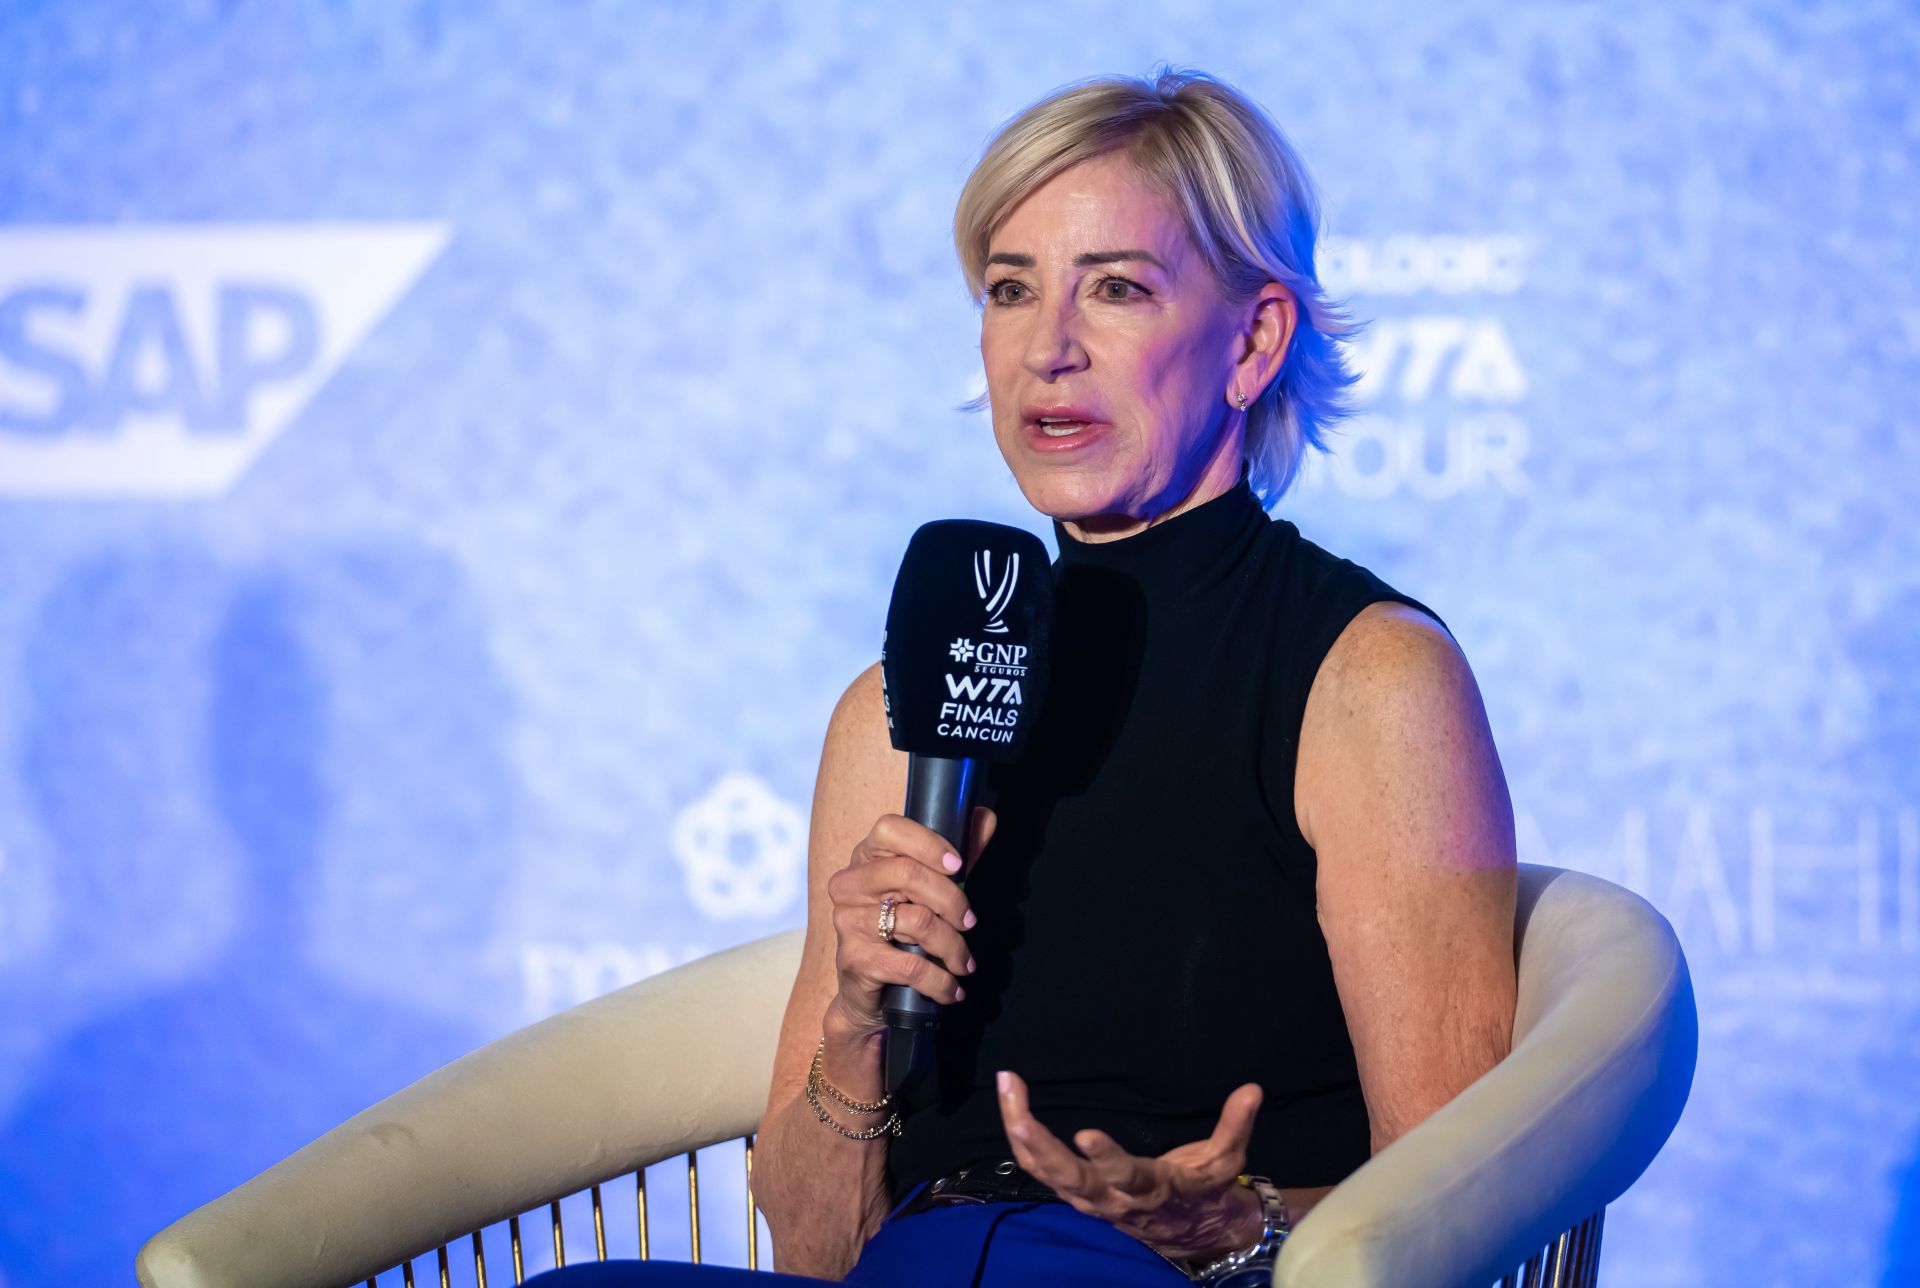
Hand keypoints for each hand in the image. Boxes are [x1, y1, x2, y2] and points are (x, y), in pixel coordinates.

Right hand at [822, 807, 995, 1040]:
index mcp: (866, 858)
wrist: (867, 995)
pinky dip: (940, 981)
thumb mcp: (930, 892)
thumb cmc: (900, 934)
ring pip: (918, 921)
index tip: (958, 865)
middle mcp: (849, 884)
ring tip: (965, 962)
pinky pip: (911, 966)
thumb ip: (957, 855)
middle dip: (952, 900)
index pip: (889, 829)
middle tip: (970, 922)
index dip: (928, 843)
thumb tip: (986, 818)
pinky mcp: (855, 959)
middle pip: (908, 873)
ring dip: (953, 946)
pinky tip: (951, 989)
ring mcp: (848, 922)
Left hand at [995, 1070, 1266, 1264]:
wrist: (1188, 1232)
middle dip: (1041, 1147)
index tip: (1085, 1134)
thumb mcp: (1225, 1162)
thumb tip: (1252, 1089)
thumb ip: (1234, 1126)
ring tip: (1008, 1087)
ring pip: (1044, 1172)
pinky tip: (1011, 1104)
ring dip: (1021, 1134)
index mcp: (1150, 1189)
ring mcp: (1087, 1197)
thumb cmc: (1203, 1190)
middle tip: (1020, 1115)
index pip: (1125, 1176)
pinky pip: (1040, 1168)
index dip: (1106, 1158)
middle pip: (1068, 1178)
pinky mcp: (1074, 1191)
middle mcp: (1110, 1198)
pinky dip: (1022, 1139)